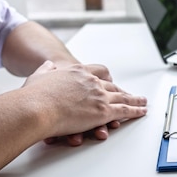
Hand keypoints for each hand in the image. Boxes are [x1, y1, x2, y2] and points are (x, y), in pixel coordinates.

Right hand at [22, 61, 147, 144]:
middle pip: (112, 85)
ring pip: (123, 97)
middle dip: (122, 90)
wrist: (36, 108)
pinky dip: (135, 111)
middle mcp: (91, 81)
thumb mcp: (38, 76)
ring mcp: (99, 96)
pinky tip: (141, 111)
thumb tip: (48, 65)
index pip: (97, 72)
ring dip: (135, 100)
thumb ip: (46, 70)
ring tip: (143, 102)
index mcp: (77, 72)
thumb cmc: (33, 96)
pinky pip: (124, 110)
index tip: (109, 80)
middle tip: (129, 94)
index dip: (105, 78)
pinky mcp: (103, 111)